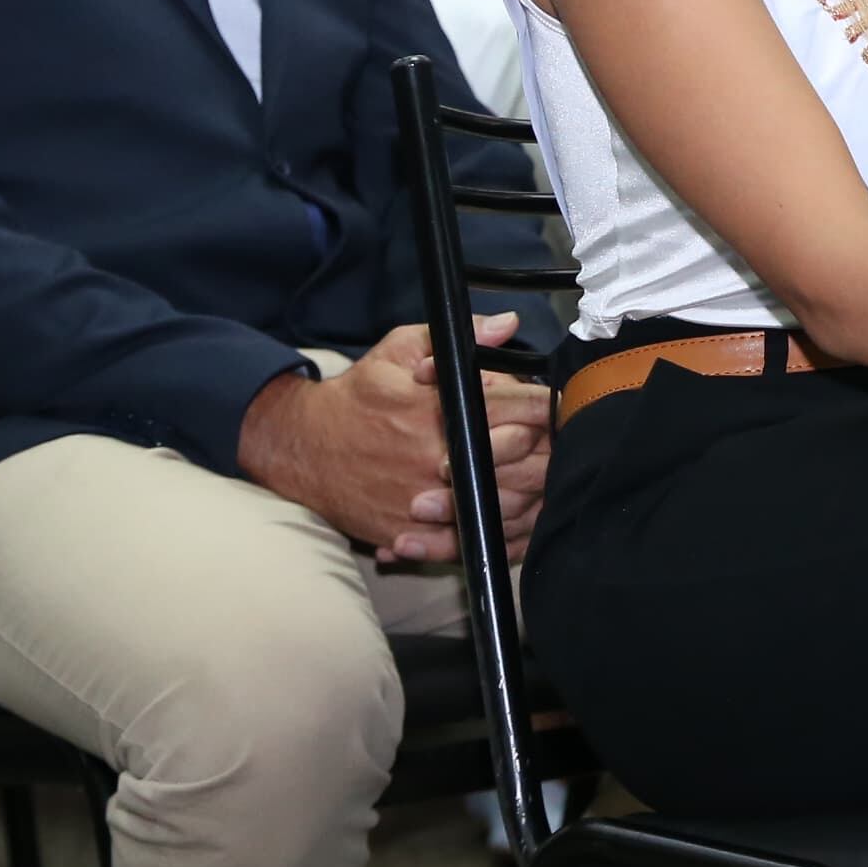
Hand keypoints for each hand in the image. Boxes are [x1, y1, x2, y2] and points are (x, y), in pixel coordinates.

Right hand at [237, 317, 544, 560]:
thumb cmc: (360, 394)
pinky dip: (489, 536)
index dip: (553, 412)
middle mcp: (440, 457)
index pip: (523, 413)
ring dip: (530, 499)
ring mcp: (426, 499)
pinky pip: (464, 542)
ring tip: (538, 488)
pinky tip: (502, 521)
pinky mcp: (410, 530)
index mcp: (446, 410)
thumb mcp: (402, 349)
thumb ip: (460, 337)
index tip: (564, 412)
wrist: (303, 445)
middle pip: (524, 466)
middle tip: (562, 453)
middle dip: (550, 458)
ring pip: (503, 509)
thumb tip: (508, 324)